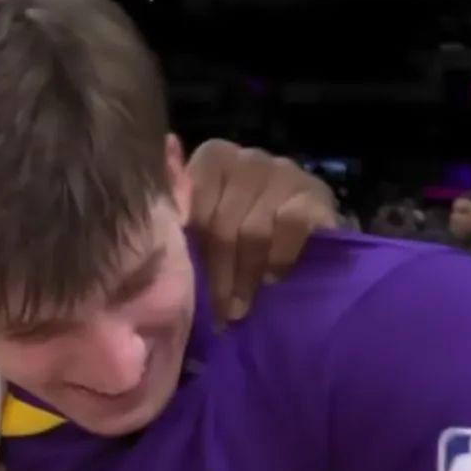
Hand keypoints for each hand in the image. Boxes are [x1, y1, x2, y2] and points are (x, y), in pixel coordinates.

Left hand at [186, 139, 336, 323]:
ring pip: (253, 231)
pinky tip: (272, 279)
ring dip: (245, 277)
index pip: (191, 204)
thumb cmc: (240, 228)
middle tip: (218, 312)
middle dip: (218, 275)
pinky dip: (278, 259)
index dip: (189, 248)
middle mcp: (247, 158)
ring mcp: (283, 172)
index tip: (184, 282)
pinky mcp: (315, 193)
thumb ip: (178, 208)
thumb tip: (156, 199)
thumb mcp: (204, 218)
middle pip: (221, 223)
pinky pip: (290, 227)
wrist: (311, 230)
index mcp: (213, 158)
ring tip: (239, 308)